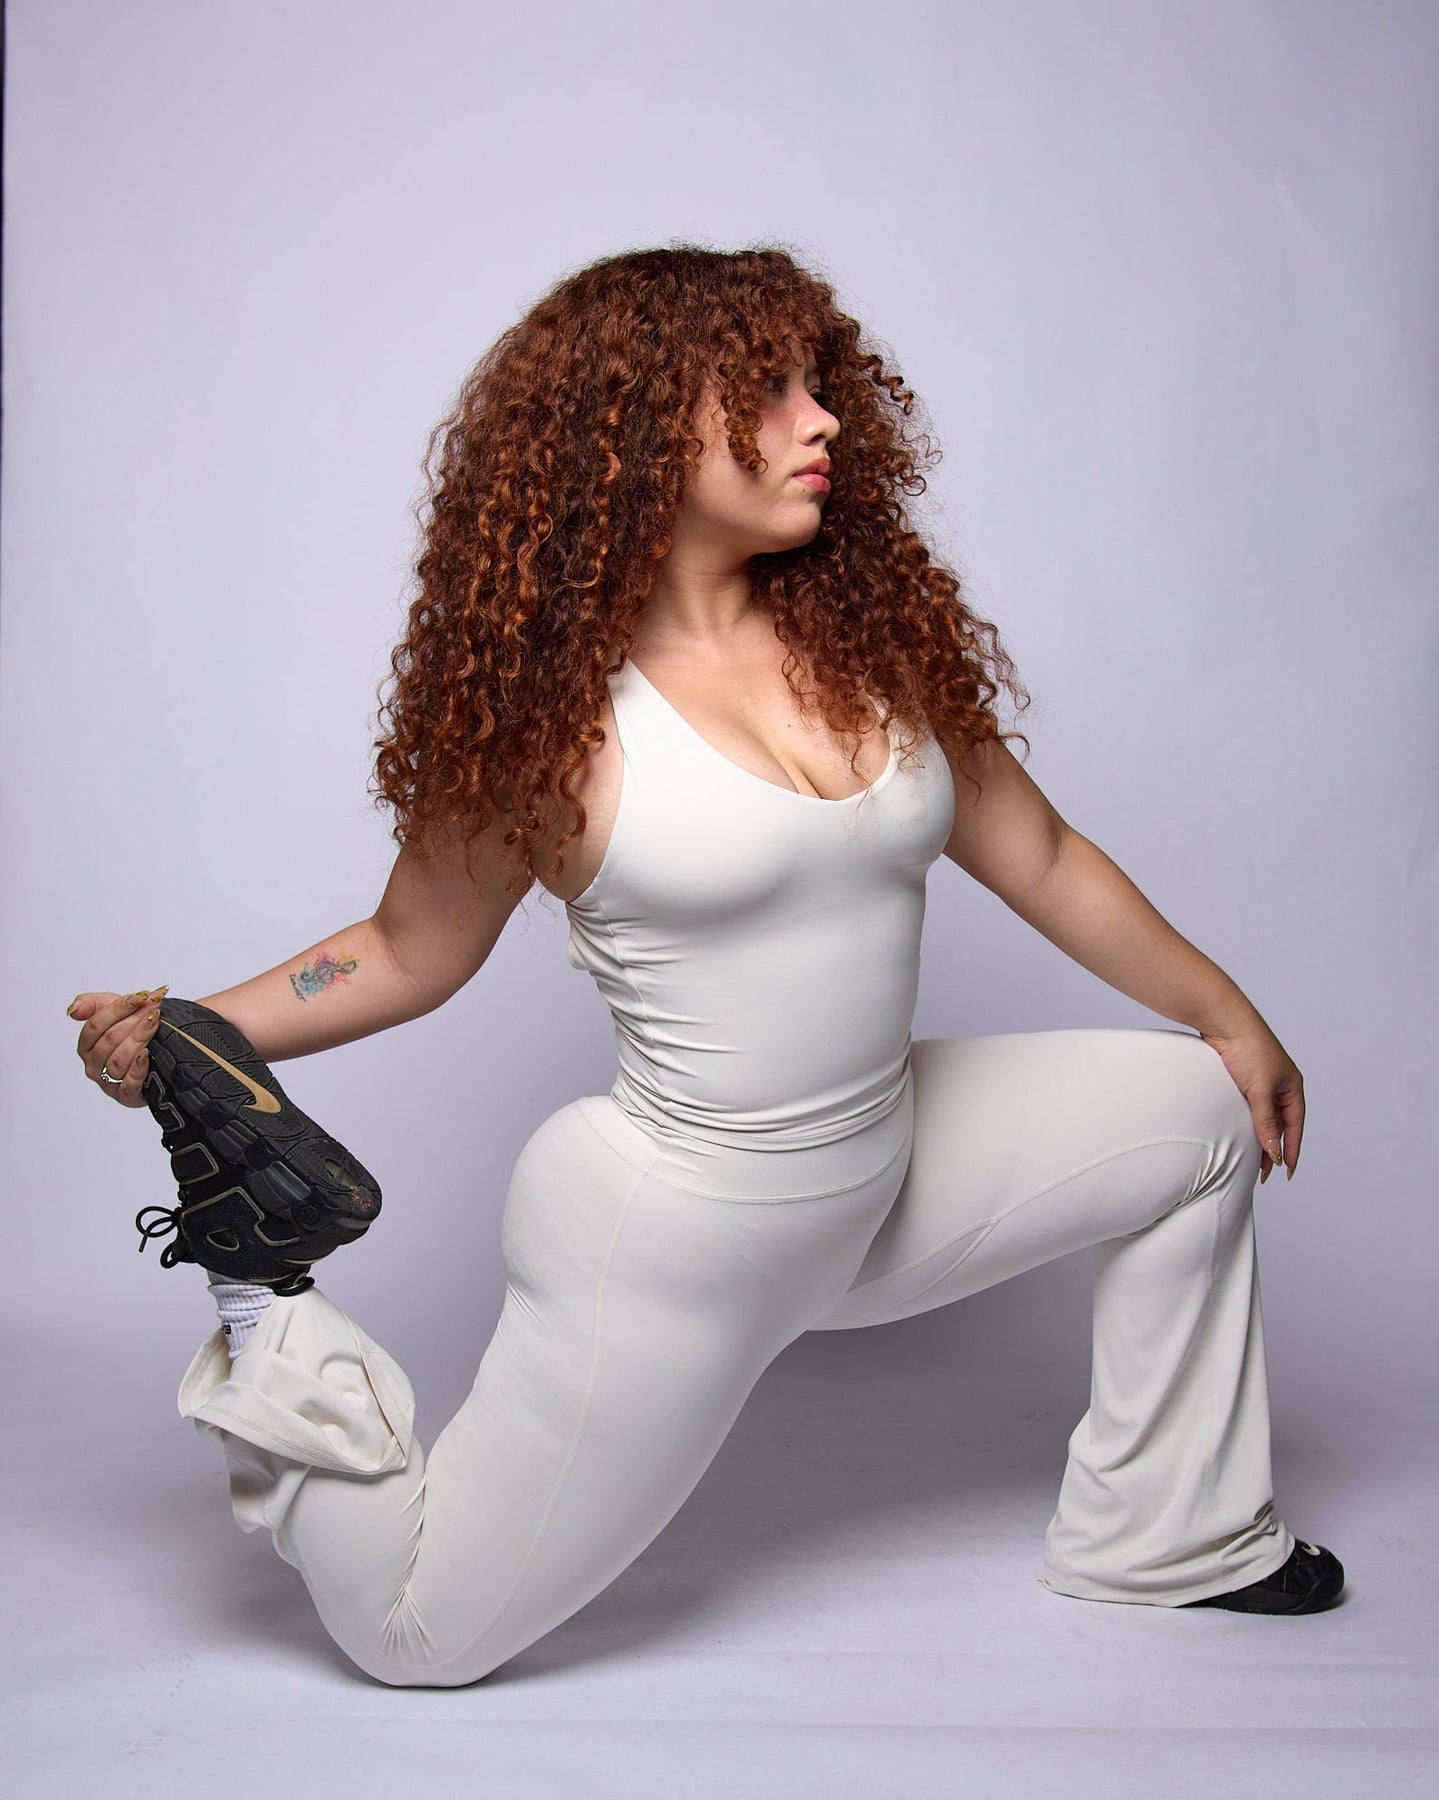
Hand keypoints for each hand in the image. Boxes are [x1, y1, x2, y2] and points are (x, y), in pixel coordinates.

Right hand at [69, 987, 168, 1108]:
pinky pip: (129, 1083)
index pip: (95, 1025)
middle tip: (154, 1007)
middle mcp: (93, 1066)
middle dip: (134, 1020)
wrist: (159, 1053)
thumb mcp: (112, 1011)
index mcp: (86, 1046)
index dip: (118, 1008)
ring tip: (155, 1023)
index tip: (140, 997)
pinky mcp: (125, 1096)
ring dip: (140, 1037)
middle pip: (110, 1040)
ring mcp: (108, 1083)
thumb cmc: (131, 1031)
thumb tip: (73, 1009)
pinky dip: (138, 1067)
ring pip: (120, 1059)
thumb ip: (92, 1004)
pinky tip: (148, 1053)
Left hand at [1198, 1015, 1303, 1183]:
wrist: (1223, 1021)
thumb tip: (1274, 1151)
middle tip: (1265, 1171)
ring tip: (1252, 1158)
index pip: (1295, 1125)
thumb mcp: (1260, 1091)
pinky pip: (1247, 1107)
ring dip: (1259, 1135)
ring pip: (1263, 1115)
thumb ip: (1266, 1122)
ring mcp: (1260, 1081)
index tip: (1288, 1170)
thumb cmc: (1248, 1049)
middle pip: (1280, 1123)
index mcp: (1292, 1086)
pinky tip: (1238, 1132)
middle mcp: (1279, 1084)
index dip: (1293, 1149)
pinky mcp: (1240, 1078)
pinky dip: (1246, 1121)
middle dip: (1275, 1147)